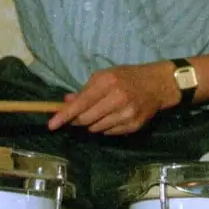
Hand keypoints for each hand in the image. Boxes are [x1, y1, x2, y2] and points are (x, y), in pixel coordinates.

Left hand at [47, 61, 178, 135]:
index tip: (51, 125)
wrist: (157, 85)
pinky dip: (104, 127)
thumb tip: (65, 103)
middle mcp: (118, 99)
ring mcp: (127, 114)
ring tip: (99, 112)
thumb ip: (85, 90)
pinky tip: (111, 117)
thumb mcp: (105, 76)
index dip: (64, 115)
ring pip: (96, 128)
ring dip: (91, 123)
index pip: (81, 103)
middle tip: (75, 116)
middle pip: (86, 119)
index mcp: (108, 83)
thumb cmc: (127, 76)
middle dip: (76, 120)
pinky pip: (109, 133)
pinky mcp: (134, 126)